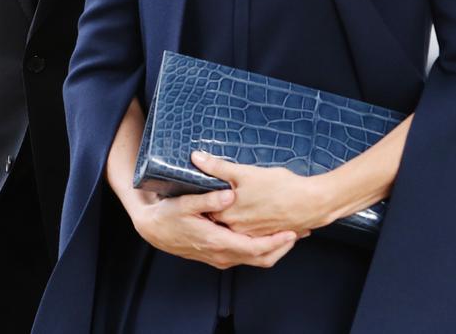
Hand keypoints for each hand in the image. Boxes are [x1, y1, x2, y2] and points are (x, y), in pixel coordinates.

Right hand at [131, 187, 299, 269]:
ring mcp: (221, 257)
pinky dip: (262, 248)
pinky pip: (247, 256)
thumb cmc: (169, 215)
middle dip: (282, 246)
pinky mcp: (219, 254)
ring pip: (255, 259)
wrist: (154, 230)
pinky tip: (269, 234)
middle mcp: (222, 255)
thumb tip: (228, 195)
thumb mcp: (186, 204)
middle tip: (300, 231)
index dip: (276, 242)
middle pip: (261, 258)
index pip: (255, 248)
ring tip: (291, 232)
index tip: (292, 231)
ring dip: (274, 248)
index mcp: (218, 242)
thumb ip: (209, 199)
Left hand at [191, 151, 332, 236]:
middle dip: (219, 208)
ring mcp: (253, 235)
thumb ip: (217, 167)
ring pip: (237, 227)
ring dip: (235, 217)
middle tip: (220, 194)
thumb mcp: (245, 173)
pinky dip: (252, 223)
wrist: (309, 202)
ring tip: (241, 201)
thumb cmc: (279, 186)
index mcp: (228, 216)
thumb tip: (195, 157)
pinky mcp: (267, 236)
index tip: (202, 190)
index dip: (205, 199)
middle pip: (220, 219)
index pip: (206, 209)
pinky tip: (257, 211)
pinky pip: (253, 232)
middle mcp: (238, 230)